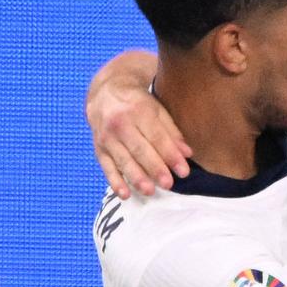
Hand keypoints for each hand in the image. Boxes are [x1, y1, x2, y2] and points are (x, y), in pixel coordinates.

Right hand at [87, 73, 190, 198]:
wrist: (105, 92)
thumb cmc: (138, 104)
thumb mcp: (157, 110)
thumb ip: (172, 132)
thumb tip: (187, 154)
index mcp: (139, 111)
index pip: (157, 137)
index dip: (170, 155)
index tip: (183, 171)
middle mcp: (120, 124)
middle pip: (140, 149)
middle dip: (155, 168)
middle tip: (168, 184)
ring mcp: (107, 137)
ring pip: (123, 160)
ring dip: (136, 177)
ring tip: (149, 191)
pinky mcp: (99, 148)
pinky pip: (106, 167)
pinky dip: (115, 182)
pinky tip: (125, 194)